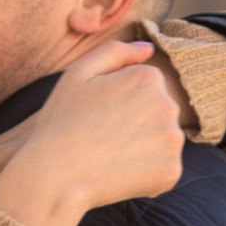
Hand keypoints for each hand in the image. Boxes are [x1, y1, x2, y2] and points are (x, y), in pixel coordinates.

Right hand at [0, 33, 186, 225]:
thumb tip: (148, 49)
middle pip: (159, 114)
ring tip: (111, 156)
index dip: (121, 103)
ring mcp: (172, 140)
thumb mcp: (78, 73)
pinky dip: (148, 174)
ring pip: (163, 141)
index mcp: (148, 77)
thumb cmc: (61, 122)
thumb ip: (115, 52)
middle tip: (103, 137)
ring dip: (144, 149)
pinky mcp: (171, 171)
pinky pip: (165, 169)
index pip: (146, 89)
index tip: (100, 116)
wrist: (54, 176)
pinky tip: (120, 174)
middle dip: (138, 124)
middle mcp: (168, 105)